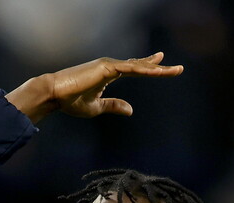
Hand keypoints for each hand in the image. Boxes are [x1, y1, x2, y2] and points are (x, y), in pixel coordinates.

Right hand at [5, 53, 183, 123]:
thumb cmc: (71, 100)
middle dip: (159, 66)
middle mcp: (111, 66)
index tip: (160, 61)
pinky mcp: (107, 67)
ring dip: (158, 69)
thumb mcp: (97, 107)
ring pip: (139, 66)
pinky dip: (146, 69)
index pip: (133, 68)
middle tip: (178, 69)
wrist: (55, 94)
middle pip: (140, 65)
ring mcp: (110, 65)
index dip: (147, 65)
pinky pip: (131, 68)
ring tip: (175, 71)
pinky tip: (158, 70)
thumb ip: (114, 106)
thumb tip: (131, 110)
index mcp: (108, 74)